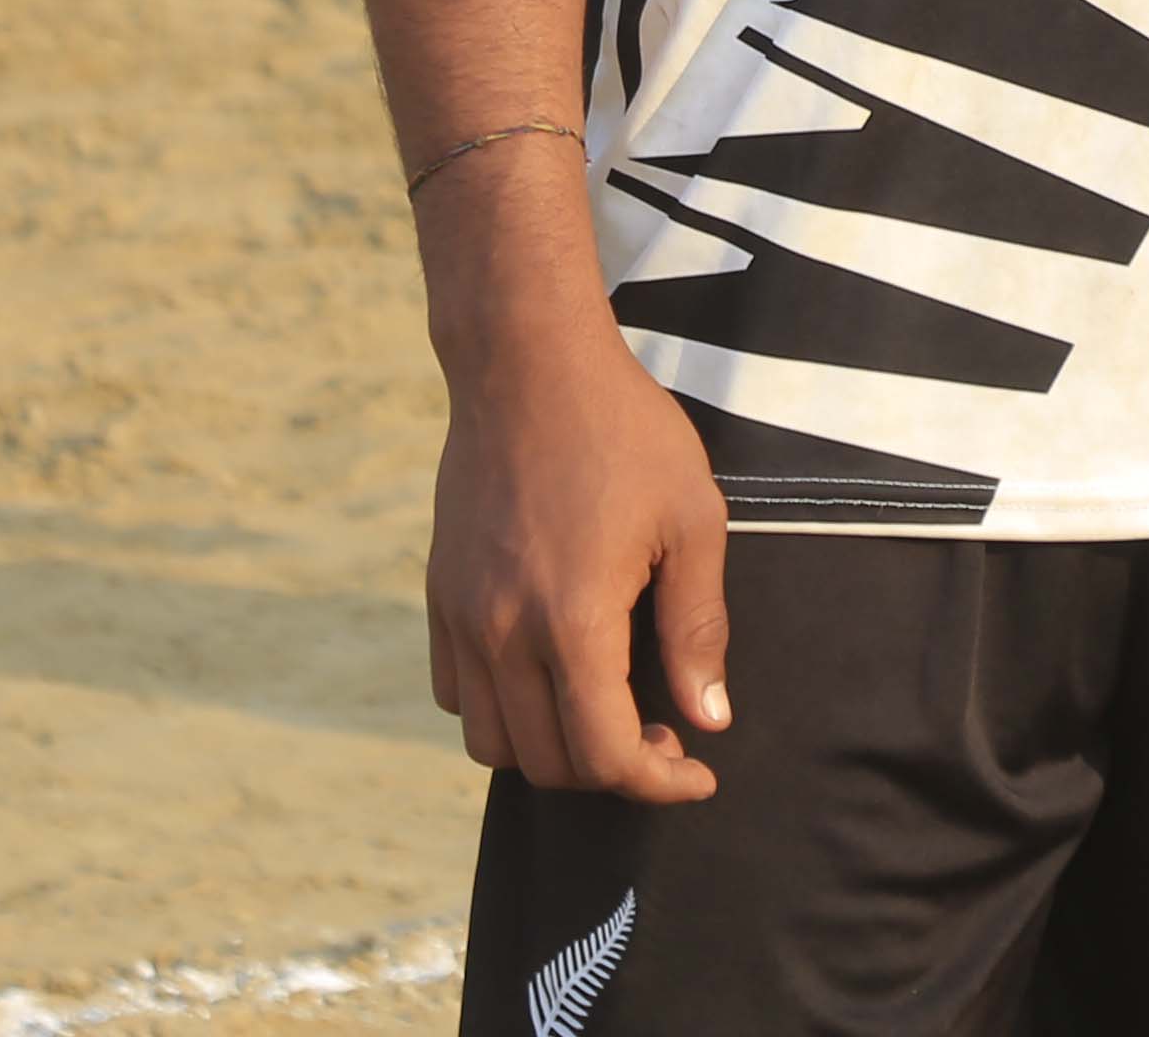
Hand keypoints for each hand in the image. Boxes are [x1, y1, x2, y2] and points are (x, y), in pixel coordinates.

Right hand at [428, 303, 730, 799]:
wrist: (527, 365)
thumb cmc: (624, 433)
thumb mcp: (692, 521)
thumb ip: (697, 629)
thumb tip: (709, 719)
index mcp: (571, 622)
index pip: (604, 756)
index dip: (657, 783)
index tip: (695, 772)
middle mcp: (502, 633)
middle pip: (548, 764)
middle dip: (612, 770)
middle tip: (661, 733)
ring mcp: (461, 617)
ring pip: (491, 742)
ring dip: (551, 749)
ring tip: (602, 709)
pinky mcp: (438, 596)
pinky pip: (455, 694)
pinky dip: (500, 710)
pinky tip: (548, 672)